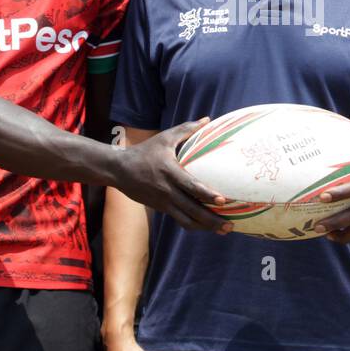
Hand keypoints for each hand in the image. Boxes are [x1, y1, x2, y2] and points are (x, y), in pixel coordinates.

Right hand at [115, 119, 232, 233]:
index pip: (191, 186)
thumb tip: (207, 120)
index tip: (222, 200)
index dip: (207, 194)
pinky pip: (180, 220)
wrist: (119, 170)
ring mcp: (164, 202)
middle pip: (192, 210)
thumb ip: (186, 130)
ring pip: (187, 220)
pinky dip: (195, 225)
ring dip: (206, 227)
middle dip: (212, 220)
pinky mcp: (161, 209)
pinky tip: (207, 226)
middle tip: (230, 224)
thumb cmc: (145, 151)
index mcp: (170, 172)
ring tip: (224, 230)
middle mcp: (167, 190)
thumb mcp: (164, 138)